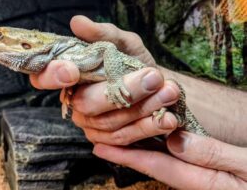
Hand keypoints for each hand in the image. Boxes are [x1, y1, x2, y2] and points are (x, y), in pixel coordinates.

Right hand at [30, 15, 180, 143]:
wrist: (156, 84)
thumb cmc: (133, 61)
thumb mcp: (123, 43)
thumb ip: (102, 34)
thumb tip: (77, 22)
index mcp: (70, 76)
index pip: (44, 78)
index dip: (52, 76)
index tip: (72, 70)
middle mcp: (75, 102)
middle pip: (86, 103)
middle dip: (123, 91)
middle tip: (153, 76)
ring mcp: (90, 124)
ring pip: (109, 122)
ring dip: (142, 107)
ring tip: (169, 91)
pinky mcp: (107, 140)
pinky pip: (123, 139)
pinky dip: (147, 127)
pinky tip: (167, 119)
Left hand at [93, 131, 246, 189]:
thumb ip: (215, 155)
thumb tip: (176, 140)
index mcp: (202, 180)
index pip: (156, 165)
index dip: (126, 156)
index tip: (100, 147)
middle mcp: (195, 180)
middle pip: (153, 164)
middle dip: (126, 151)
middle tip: (100, 137)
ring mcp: (200, 177)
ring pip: (162, 161)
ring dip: (139, 148)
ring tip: (117, 135)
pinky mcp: (205, 173)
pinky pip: (176, 160)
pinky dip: (158, 148)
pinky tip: (152, 138)